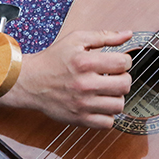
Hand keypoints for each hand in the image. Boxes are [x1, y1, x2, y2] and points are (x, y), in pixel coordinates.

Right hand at [4, 30, 133, 128]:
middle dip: (122, 79)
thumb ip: (104, 36)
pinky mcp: (79, 119)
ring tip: (105, 92)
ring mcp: (82, 104)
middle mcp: (84, 84)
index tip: (116, 63)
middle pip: (125, 85)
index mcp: (85, 62)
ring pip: (119, 105)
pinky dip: (106, 115)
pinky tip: (98, 105)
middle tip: (113, 77)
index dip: (124, 61)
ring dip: (115, 98)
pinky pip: (108, 123)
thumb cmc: (53, 59)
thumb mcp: (76, 40)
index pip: (124, 63)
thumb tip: (128, 34)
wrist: (29, 82)